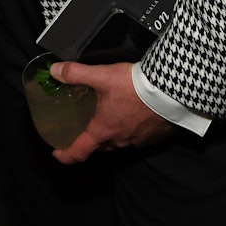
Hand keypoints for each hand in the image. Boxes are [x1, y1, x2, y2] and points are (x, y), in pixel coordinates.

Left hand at [48, 60, 174, 163]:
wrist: (171, 91)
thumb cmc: (136, 87)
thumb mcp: (101, 75)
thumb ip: (76, 73)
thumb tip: (55, 71)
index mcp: (103, 130)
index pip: (79, 151)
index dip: (65, 155)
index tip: (58, 154)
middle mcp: (120, 140)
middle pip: (99, 146)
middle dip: (89, 141)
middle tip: (82, 129)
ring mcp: (138, 140)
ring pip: (118, 142)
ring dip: (111, 134)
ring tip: (107, 119)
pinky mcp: (153, 136)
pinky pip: (136, 138)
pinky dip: (130, 130)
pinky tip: (131, 116)